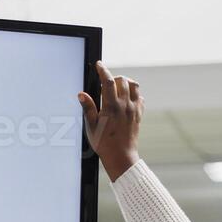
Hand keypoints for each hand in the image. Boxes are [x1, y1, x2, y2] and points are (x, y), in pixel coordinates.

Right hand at [77, 62, 142, 182]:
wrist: (121, 156)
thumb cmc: (104, 143)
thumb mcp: (91, 127)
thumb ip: (88, 108)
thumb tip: (81, 94)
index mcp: (111, 107)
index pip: (108, 81)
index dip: (103, 70)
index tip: (99, 64)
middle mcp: (125, 105)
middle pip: (122, 80)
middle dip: (113, 77)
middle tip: (105, 83)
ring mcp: (134, 109)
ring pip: (134, 85)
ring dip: (125, 82)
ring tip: (117, 87)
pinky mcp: (139, 114)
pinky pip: (140, 97)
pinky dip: (134, 93)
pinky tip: (126, 99)